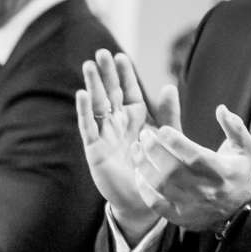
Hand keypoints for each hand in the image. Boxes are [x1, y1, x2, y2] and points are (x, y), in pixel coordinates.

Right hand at [76, 51, 171, 241]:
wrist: (145, 199)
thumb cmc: (155, 168)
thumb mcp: (166, 138)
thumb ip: (168, 114)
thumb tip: (168, 86)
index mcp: (134, 117)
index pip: (128, 90)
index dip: (124, 74)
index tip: (121, 56)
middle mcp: (117, 122)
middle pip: (110, 92)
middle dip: (105, 73)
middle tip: (101, 53)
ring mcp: (104, 134)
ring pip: (97, 104)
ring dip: (92, 85)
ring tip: (88, 65)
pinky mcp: (95, 149)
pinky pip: (88, 126)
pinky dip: (84, 110)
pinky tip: (81, 94)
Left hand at [132, 110, 250, 233]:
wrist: (239, 212)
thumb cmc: (237, 174)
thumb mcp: (243, 149)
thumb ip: (235, 127)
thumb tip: (221, 109)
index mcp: (221, 171)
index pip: (195, 156)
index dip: (176, 141)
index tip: (162, 129)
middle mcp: (206, 189)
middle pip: (173, 170)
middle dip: (153, 149)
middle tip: (144, 135)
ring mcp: (191, 205)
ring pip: (161, 185)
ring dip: (144, 165)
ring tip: (136, 149)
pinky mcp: (179, 216)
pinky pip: (155, 203)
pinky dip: (143, 187)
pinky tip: (138, 172)